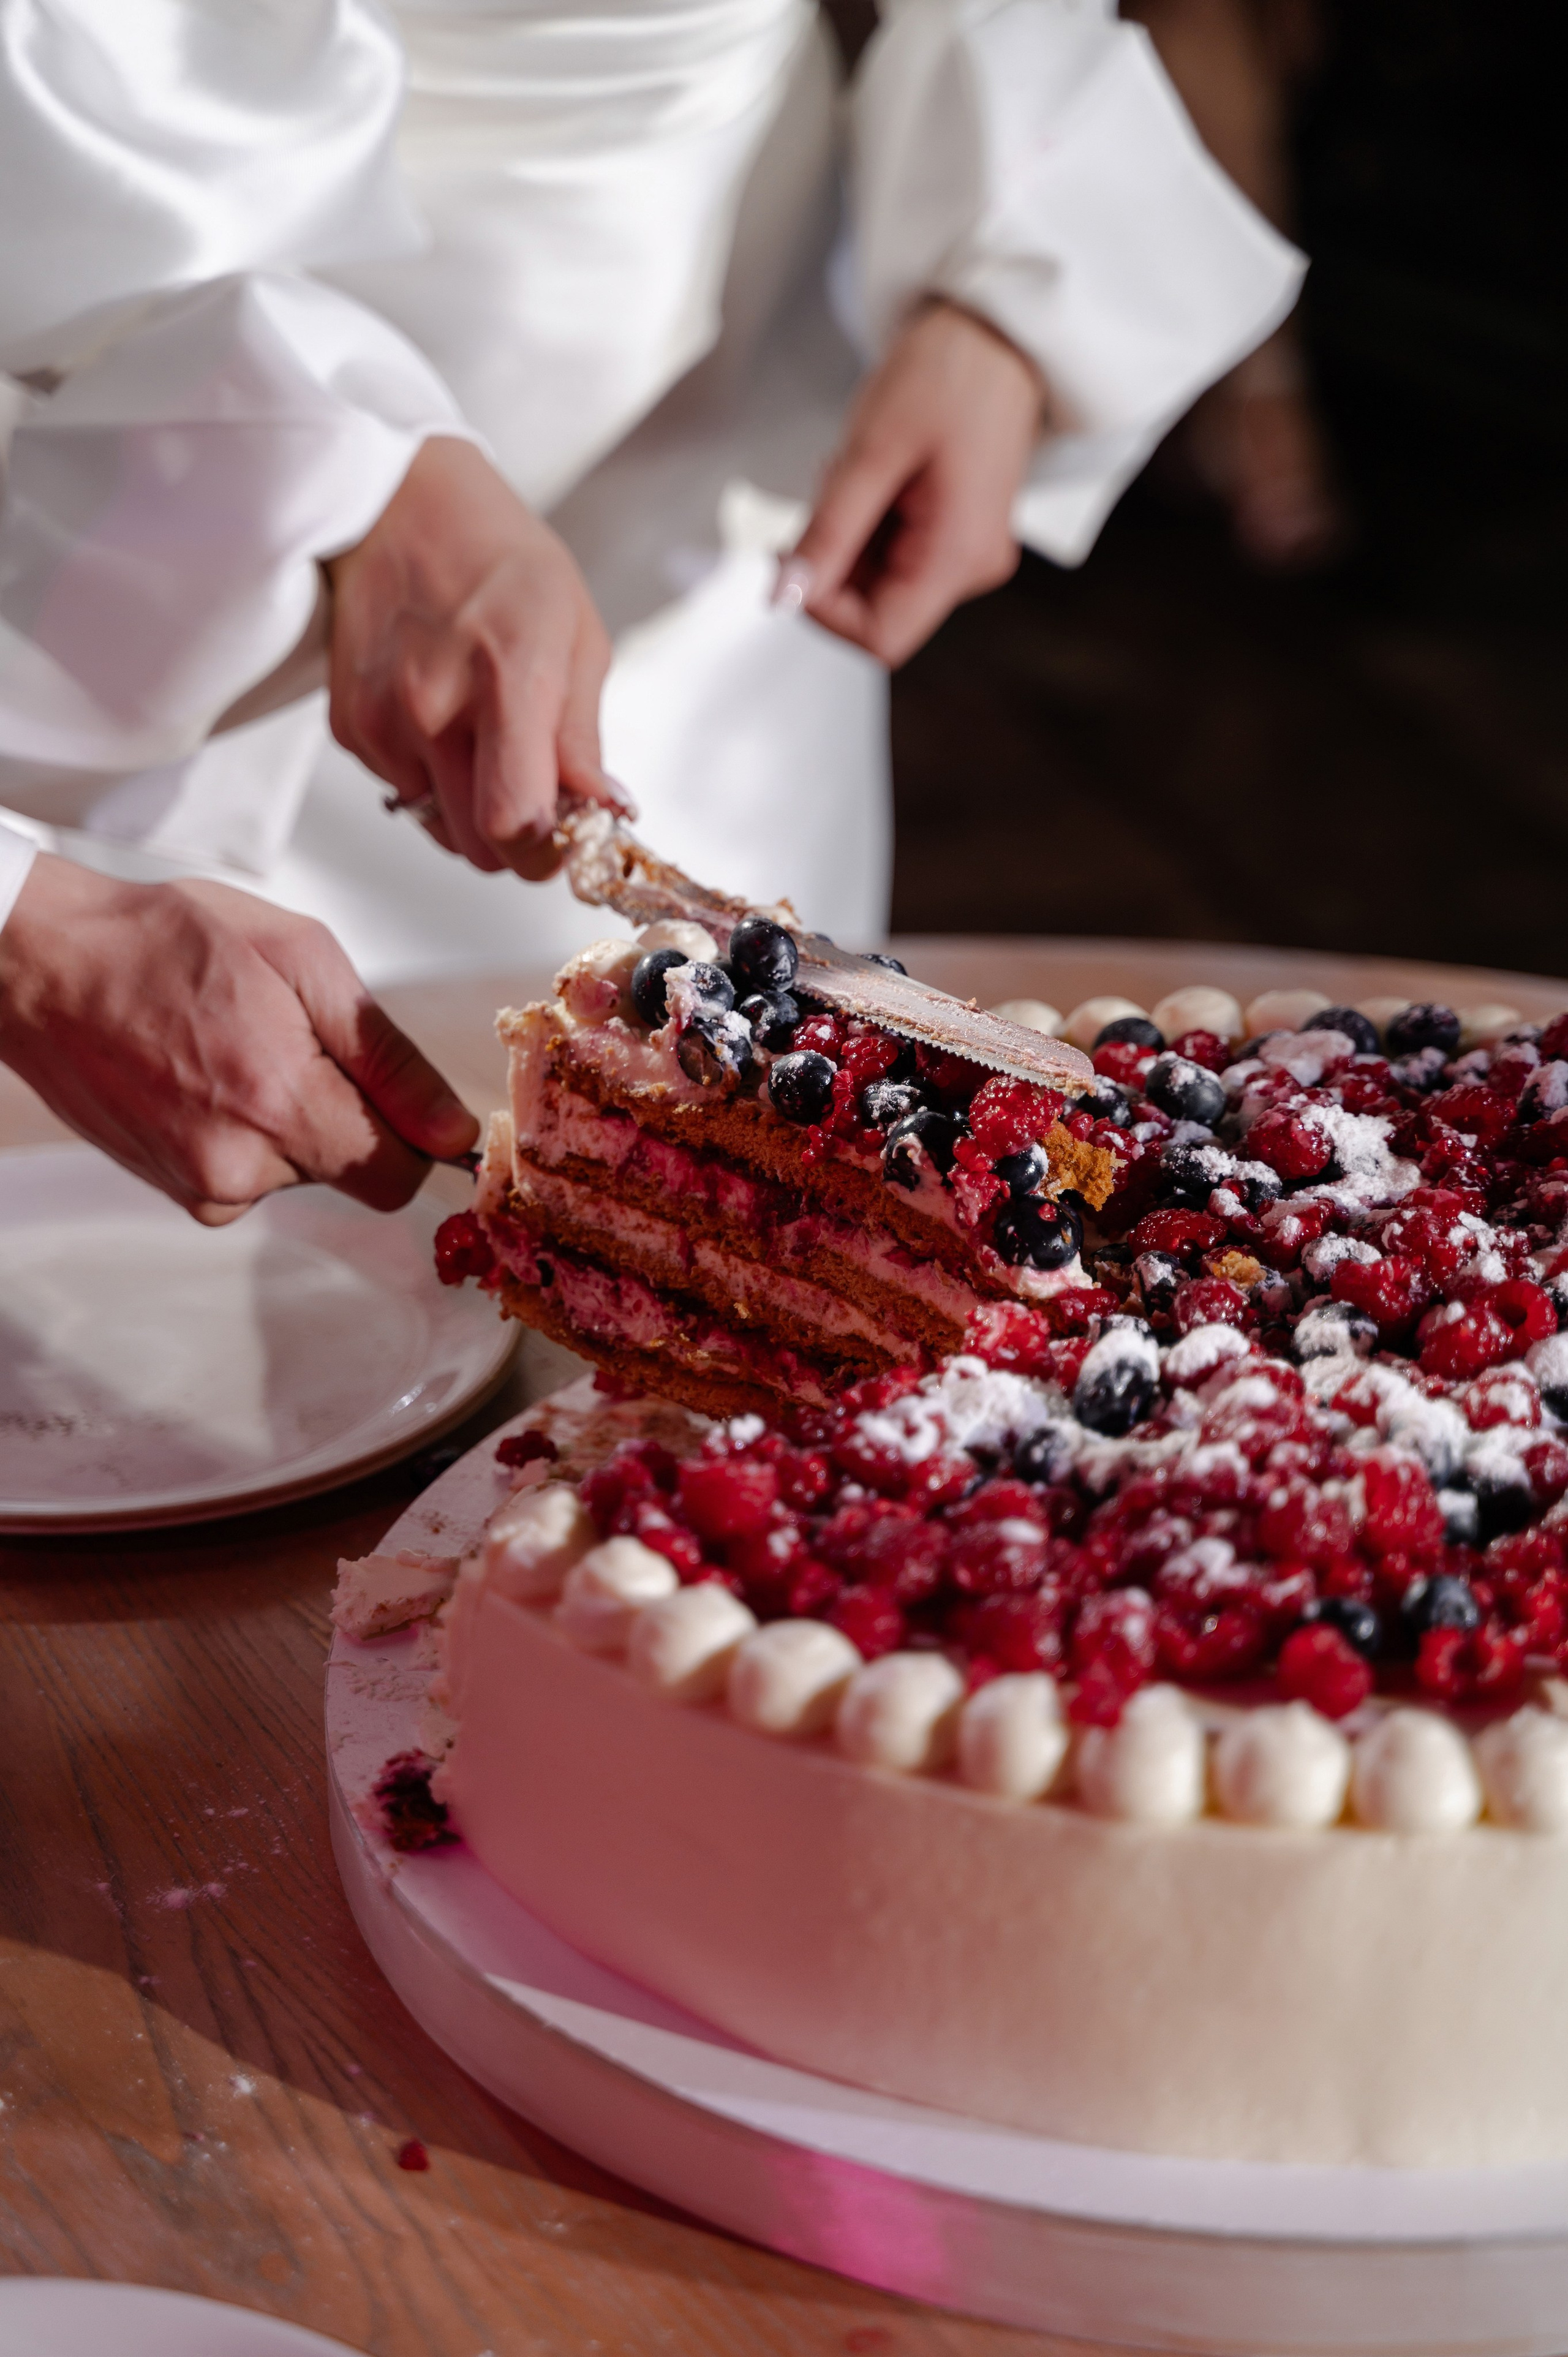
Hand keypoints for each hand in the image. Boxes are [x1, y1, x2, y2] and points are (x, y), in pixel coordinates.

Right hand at [0, 857, 478, 1224]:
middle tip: (289, 1038)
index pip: (400, 1176)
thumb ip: (388, 1058)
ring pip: (300, 1171)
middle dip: (345, 1112)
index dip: (414, 1133)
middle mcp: (239, 1166)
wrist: (47, 962)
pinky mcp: (175, 1190)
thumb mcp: (303, 960)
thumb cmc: (167, 941)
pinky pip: (250, 1175)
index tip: (394, 1090)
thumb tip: (453, 1130)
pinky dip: (245, 1131)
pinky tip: (206, 1074)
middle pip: (352, 1173)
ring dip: (290, 1117)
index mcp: (280, 1103)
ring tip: (234, 1045)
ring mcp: (200, 1187)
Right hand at [326, 437, 625, 881]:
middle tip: (537, 794)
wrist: (400, 506)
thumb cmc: (502, 563)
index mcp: (505, 677)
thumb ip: (583, 739)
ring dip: (473, 811)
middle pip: (479, 846)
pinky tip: (443, 719)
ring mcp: (381, 721)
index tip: (568, 835)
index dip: (546, 850)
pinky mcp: (350, 727)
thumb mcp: (575, 636)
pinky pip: (405, 795)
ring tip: (487, 743)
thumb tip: (605, 813)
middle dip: (518, 840)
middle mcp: (431, 706)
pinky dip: (433, 779)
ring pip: (440, 829)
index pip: (514, 821)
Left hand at [784, 300, 1044, 666]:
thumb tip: (786, 594)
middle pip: (876, 610)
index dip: (823, 612)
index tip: (792, 562)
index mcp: (960, 554)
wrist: (993, 332)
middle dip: (832, 561)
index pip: (881, 638)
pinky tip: (874, 478)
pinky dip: (865, 525)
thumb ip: (826, 534)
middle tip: (829, 493)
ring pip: (877, 582)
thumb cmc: (949, 374)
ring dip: (846, 537)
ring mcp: (964, 553)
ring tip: (858, 473)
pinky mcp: (954, 536)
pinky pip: (893, 555)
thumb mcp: (871, 453)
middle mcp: (970, 567)